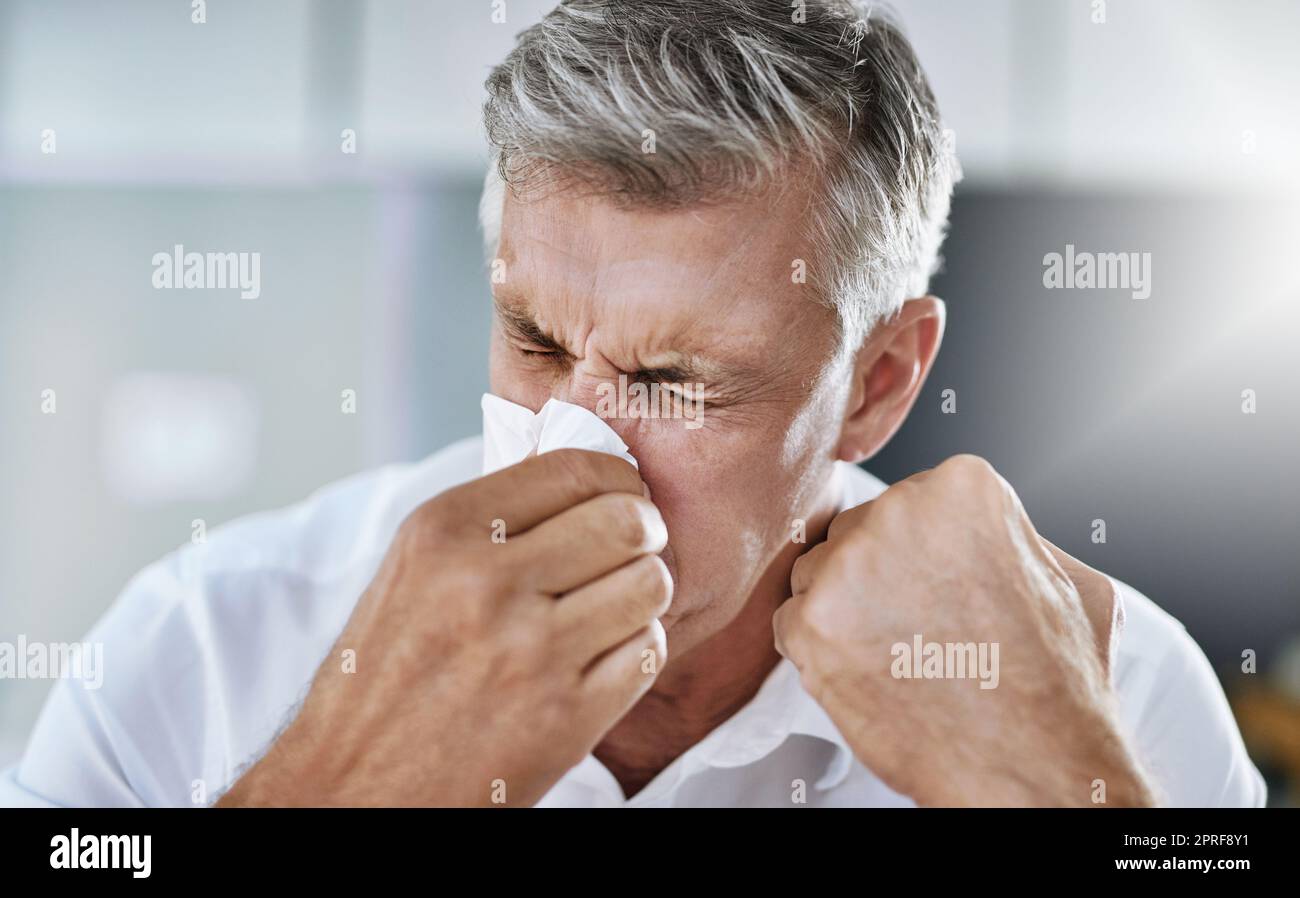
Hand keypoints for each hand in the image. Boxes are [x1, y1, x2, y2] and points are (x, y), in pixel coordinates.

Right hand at [216, 449, 670, 806]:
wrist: (354, 788)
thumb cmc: (383, 680)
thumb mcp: (412, 572)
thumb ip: (491, 521)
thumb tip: (585, 481)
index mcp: (443, 532)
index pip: (575, 469)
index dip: (619, 480)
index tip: (623, 498)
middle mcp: (486, 583)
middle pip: (627, 521)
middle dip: (644, 533)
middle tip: (635, 550)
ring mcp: (530, 652)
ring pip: (650, 584)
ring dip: (644, 594)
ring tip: (616, 607)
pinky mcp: (565, 718)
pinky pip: (647, 651)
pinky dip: (638, 649)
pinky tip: (606, 656)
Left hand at [772, 454, 1153, 806]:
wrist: (1030, 768)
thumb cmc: (1055, 685)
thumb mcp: (1068, 580)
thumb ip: (1012, 535)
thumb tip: (978, 527)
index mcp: (963, 486)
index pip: (907, 505)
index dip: (922, 558)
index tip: (945, 594)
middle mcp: (900, 509)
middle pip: (855, 533)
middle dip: (876, 579)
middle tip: (920, 632)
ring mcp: (850, 565)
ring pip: (817, 573)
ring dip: (842, 612)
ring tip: (900, 656)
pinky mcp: (811, 622)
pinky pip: (790, 621)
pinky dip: (818, 652)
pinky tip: (870, 676)